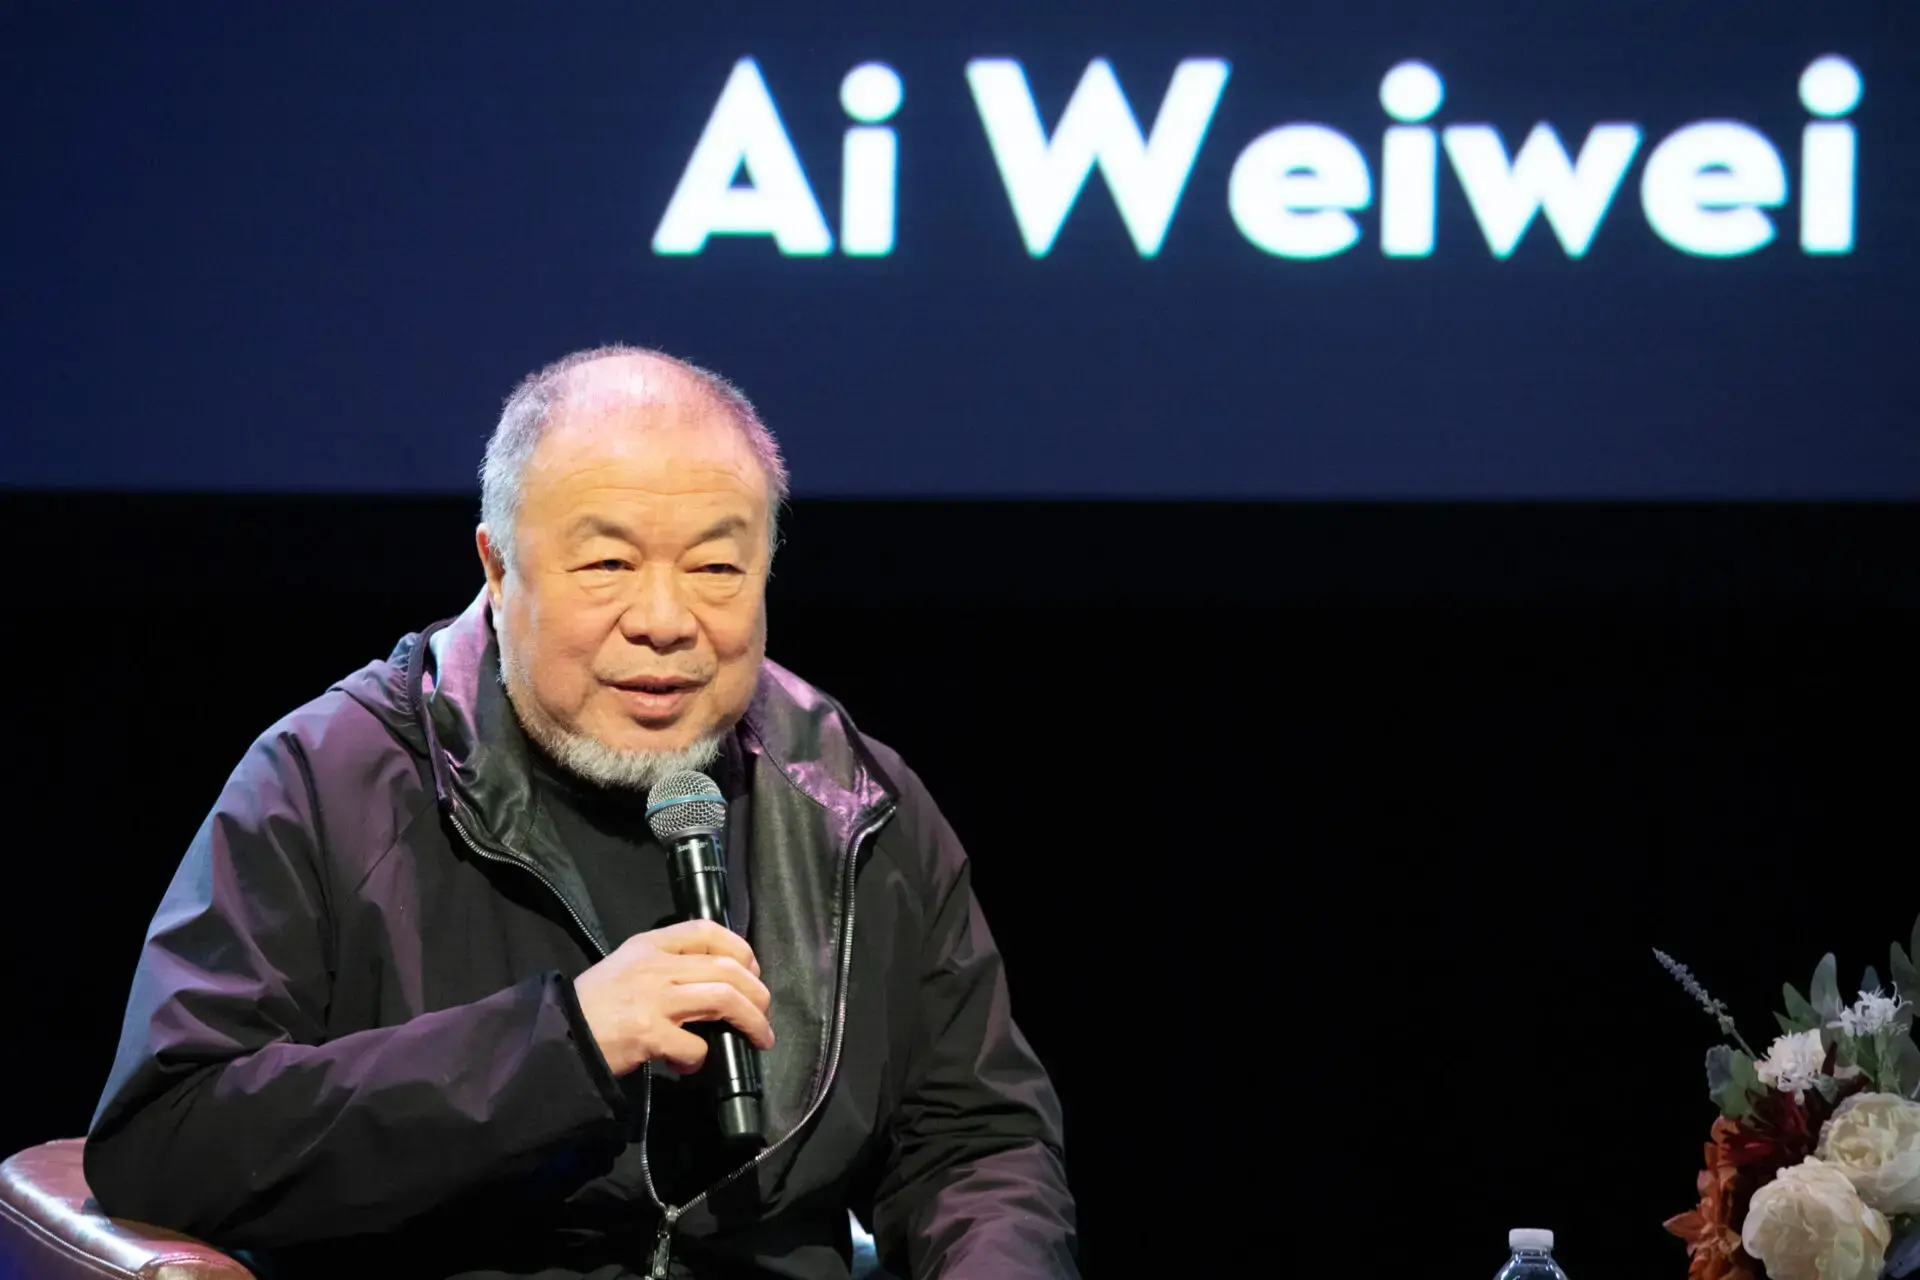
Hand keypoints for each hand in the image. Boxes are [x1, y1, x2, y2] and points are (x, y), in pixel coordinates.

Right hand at [571, 919, 773, 1076]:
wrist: (557, 1037)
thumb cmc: (593, 1005)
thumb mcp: (626, 967)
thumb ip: (664, 965)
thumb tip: (714, 982)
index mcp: (649, 945)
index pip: (706, 930)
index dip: (739, 948)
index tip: (752, 970)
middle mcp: (655, 966)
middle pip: (727, 968)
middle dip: (757, 992)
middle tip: (764, 1012)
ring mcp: (653, 999)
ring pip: (724, 998)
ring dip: (751, 1021)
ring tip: (760, 1037)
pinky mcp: (649, 1034)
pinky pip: (696, 1046)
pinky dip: (701, 1059)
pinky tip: (690, 1065)